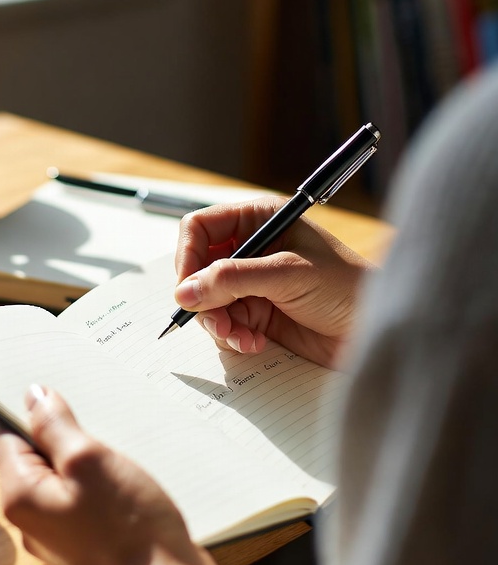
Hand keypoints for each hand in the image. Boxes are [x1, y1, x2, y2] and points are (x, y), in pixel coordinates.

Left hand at [0, 385, 225, 564]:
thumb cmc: (128, 526)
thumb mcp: (89, 460)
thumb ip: (55, 426)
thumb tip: (33, 397)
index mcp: (20, 498)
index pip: (9, 437)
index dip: (30, 409)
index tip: (57, 388)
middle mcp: (31, 521)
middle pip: (35, 458)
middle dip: (62, 434)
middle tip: (95, 418)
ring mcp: (59, 536)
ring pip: (62, 479)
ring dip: (84, 459)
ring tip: (115, 448)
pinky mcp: (87, 544)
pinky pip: (82, 500)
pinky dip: (98, 484)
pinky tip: (123, 478)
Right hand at [174, 196, 374, 368]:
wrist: (377, 329)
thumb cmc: (346, 286)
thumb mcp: (288, 274)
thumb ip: (234, 279)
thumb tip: (186, 291)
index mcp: (259, 220)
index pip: (200, 228)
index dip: (188, 256)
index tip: (187, 288)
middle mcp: (251, 249)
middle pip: (198, 269)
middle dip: (203, 298)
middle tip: (217, 321)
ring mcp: (253, 283)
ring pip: (208, 301)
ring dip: (219, 323)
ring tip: (242, 336)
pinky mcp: (258, 314)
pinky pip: (226, 325)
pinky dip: (234, 337)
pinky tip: (256, 343)